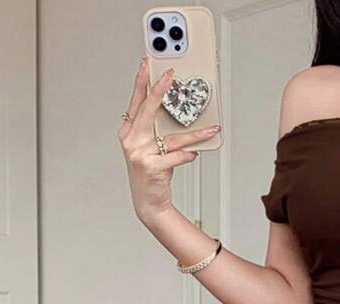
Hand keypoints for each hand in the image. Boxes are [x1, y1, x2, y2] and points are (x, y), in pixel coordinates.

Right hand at [118, 59, 219, 225]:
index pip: (136, 101)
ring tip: (210, 128)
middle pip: (147, 110)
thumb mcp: (148, 148)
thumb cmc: (151, 173)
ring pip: (171, 137)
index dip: (142, 81)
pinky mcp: (152, 167)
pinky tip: (194, 154)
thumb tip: (176, 113)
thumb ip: (154, 130)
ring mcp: (140, 154)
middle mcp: (131, 140)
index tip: (148, 64)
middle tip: (170, 76)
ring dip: (195, 134)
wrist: (148, 203)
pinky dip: (188, 155)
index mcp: (128, 132)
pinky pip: (176, 156)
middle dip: (159, 90)